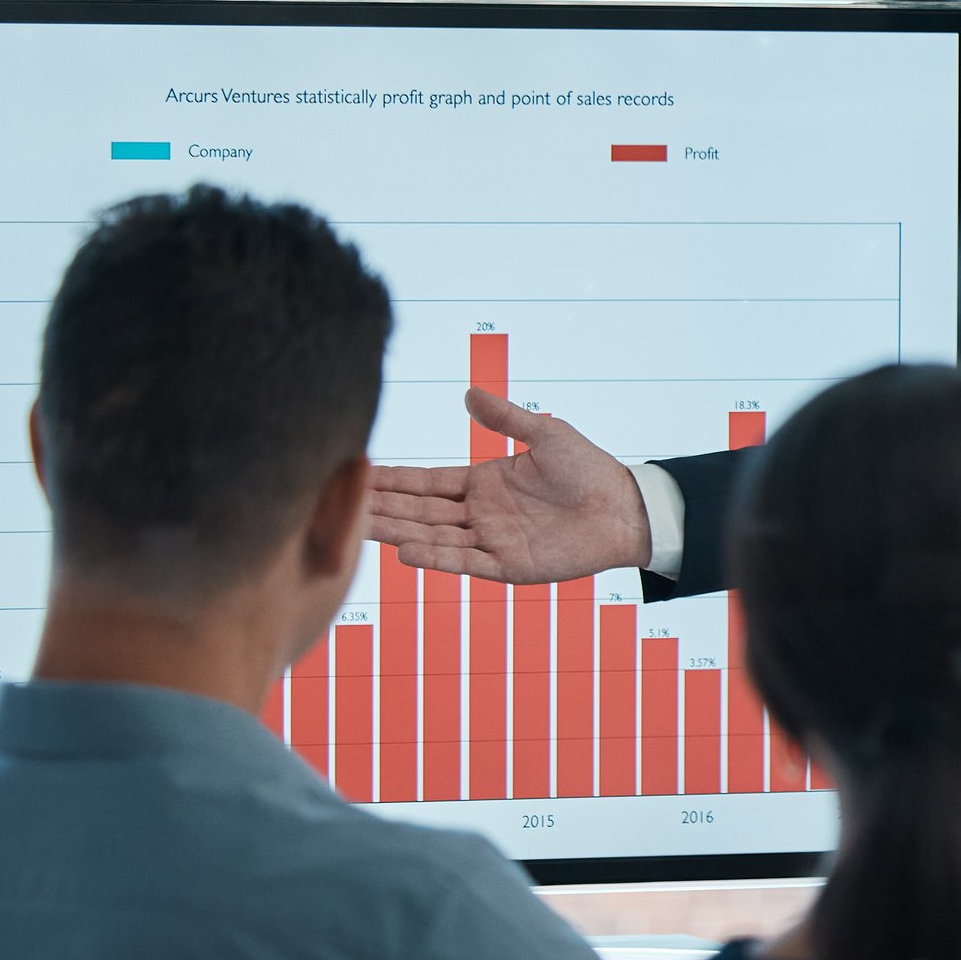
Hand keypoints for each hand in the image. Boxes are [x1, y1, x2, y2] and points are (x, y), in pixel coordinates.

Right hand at [364, 391, 651, 583]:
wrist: (626, 508)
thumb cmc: (590, 470)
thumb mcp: (546, 434)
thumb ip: (505, 418)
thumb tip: (468, 393)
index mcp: (482, 483)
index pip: (425, 482)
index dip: (391, 480)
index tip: (355, 474)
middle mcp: (480, 514)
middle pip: (420, 511)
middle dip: (380, 507)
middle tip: (333, 503)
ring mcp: (492, 541)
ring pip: (434, 537)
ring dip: (398, 533)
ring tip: (359, 528)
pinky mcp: (510, 566)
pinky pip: (466, 562)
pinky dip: (437, 559)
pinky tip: (406, 552)